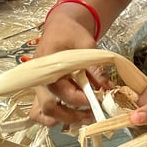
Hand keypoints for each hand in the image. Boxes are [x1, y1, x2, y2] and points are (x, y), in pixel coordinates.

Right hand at [28, 10, 111, 125]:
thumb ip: (95, 67)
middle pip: (49, 108)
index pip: (63, 91)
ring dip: (64, 119)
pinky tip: (72, 117)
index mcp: (47, 65)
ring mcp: (38, 87)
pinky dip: (54, 117)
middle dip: (72, 115)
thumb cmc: (72, 33)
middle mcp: (38, 79)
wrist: (60, 27)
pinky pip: (40, 111)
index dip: (83, 100)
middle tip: (93, 116)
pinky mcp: (42, 91)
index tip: (101, 100)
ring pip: (43, 113)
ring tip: (86, 118)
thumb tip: (108, 88)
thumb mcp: (87, 45)